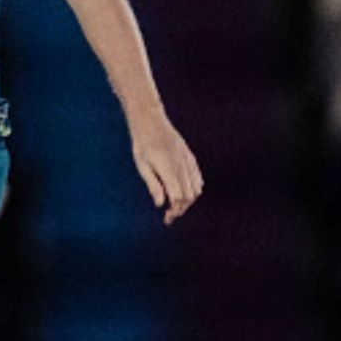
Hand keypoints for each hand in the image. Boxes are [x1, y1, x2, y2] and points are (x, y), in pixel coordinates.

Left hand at [128, 108, 202, 224]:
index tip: (167, 218)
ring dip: (188, 201)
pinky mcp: (190, 157)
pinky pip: (198, 178)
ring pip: (196, 188)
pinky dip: (194, 189)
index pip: (178, 197)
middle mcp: (182, 165)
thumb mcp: (142, 165)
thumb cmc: (142, 144)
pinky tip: (184, 194)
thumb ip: (153, 184)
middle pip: (189, 196)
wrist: (150, 121)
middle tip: (170, 216)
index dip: (174, 210)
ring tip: (176, 206)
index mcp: (168, 168)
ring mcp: (188, 161)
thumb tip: (160, 204)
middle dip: (181, 209)